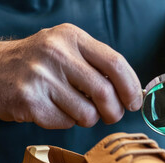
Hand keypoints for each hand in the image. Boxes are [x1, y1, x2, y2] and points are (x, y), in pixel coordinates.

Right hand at [0, 23, 141, 128]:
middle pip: (104, 92)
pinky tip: (54, 109)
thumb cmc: (41, 62)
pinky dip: (67, 122)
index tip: (135, 102)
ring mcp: (41, 77)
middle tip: (112, 115)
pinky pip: (65, 122)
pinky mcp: (29, 101)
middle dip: (115, 111)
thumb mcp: (68, 49)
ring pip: (87, 113)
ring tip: (76, 108)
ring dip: (88, 119)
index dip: (131, 87)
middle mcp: (56, 53)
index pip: (115, 63)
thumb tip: (131, 92)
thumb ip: (98, 64)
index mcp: (72, 37)